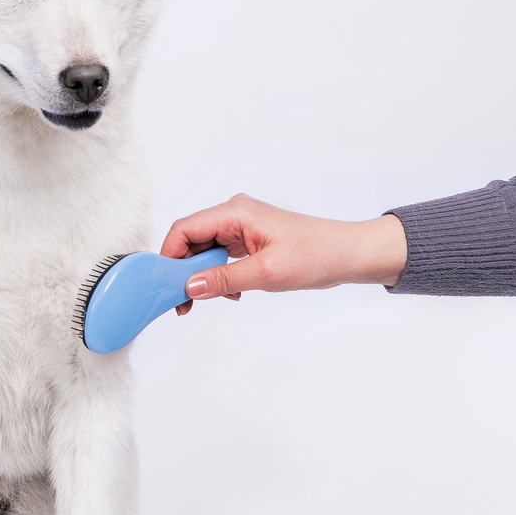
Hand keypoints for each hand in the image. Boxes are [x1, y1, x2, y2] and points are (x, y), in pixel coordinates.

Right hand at [160, 194, 406, 312]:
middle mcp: (234, 215)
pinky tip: (232, 292)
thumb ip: (224, 279)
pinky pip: (220, 255)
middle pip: (191, 240)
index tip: (167, 285)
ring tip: (212, 298)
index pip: (185, 229)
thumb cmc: (317, 255)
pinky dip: (218, 275)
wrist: (348, 255)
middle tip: (184, 302)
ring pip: (204, 250)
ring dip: (202, 275)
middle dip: (184, 271)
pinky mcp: (249, 240)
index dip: (170, 256)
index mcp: (236, 212)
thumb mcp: (267, 273)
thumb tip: (189, 287)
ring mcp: (241, 227)